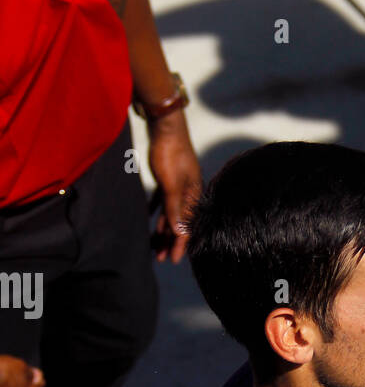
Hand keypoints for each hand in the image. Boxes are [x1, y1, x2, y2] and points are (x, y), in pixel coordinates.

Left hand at [147, 111, 200, 264]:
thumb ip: (175, 208)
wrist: (166, 126)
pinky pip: (162, 201)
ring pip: (170, 214)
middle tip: (160, 257)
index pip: (187, 226)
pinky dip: (157, 212)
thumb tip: (180, 232)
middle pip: (179, 223)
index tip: (172, 260)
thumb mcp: (172, 184)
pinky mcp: (167, 179)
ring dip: (163, 228)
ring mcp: (178, 186)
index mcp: (193, 196)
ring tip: (155, 243)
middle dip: (170, 241)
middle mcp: (188, 193)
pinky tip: (150, 218)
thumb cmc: (171, 154)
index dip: (180, 245)